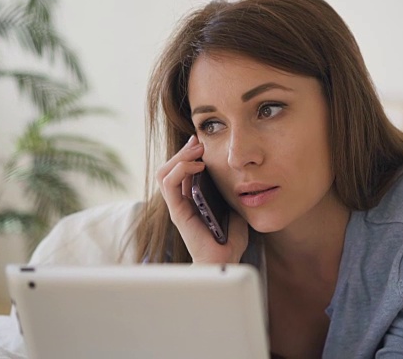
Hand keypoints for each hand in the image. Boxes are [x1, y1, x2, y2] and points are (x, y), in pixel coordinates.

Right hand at [156, 135, 248, 262]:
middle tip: (199, 141)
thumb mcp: (234, 208)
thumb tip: (237, 173)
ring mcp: (177, 206)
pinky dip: (181, 169)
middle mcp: (181, 201)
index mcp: (192, 199)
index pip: (181, 170)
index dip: (189, 153)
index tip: (202, 141)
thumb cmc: (230, 240)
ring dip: (180, 157)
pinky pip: (169, 184)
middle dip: (183, 151)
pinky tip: (198, 165)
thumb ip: (229, 193)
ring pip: (165, 172)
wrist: (226, 261)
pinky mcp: (177, 212)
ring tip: (197, 150)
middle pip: (170, 168)